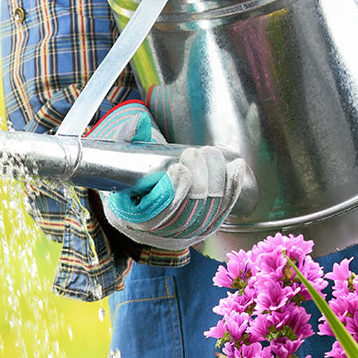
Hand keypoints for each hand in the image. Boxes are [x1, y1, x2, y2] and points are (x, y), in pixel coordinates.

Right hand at [85, 101, 246, 250]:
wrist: (145, 192)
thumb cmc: (132, 173)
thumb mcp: (122, 155)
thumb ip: (126, 137)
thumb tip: (138, 123)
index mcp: (130, 218)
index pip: (154, 216)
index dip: (171, 195)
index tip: (180, 169)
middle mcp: (155, 233)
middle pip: (183, 216)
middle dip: (197, 184)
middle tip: (197, 154)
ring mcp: (180, 234)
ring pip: (204, 216)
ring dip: (214, 184)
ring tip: (212, 155)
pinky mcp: (200, 229)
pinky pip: (220, 214)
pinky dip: (231, 191)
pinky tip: (235, 168)